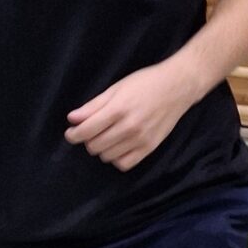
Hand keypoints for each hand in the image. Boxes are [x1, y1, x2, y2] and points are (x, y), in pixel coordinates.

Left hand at [64, 61, 193, 171]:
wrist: (177, 87)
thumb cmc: (144, 83)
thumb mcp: (116, 88)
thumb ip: (93, 106)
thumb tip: (72, 119)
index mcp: (118, 109)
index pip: (87, 130)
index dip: (73, 134)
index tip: (70, 133)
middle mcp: (129, 127)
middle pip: (95, 146)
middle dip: (87, 140)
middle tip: (90, 131)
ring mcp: (141, 140)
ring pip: (107, 156)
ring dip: (101, 149)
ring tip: (106, 136)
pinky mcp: (150, 148)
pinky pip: (124, 164)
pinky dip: (116, 158)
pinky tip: (117, 147)